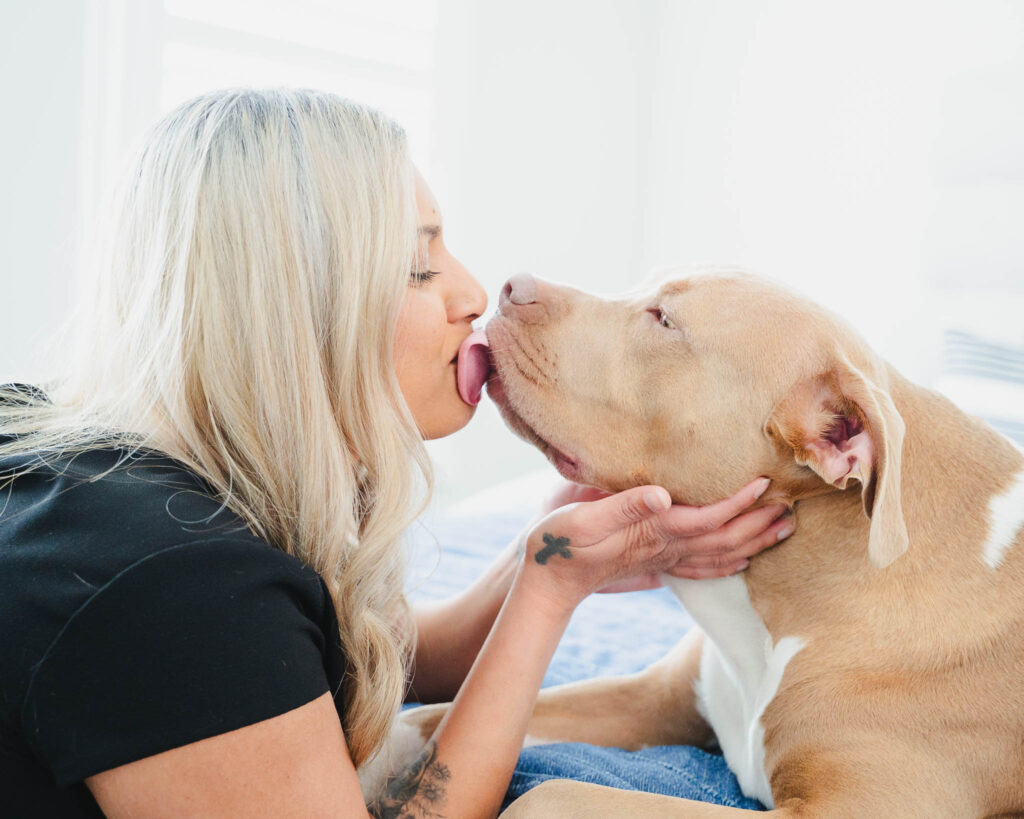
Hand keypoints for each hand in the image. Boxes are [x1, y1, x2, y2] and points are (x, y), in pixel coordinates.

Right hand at [518, 478, 791, 610]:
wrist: (546, 579)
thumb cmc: (558, 543)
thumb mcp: (581, 517)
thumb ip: (622, 505)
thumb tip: (661, 493)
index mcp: (651, 533)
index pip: (707, 518)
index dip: (738, 502)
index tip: (765, 483)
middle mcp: (663, 549)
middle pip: (724, 540)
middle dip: (759, 524)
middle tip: (790, 506)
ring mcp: (661, 561)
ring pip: (720, 556)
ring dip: (754, 542)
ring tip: (783, 528)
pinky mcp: (654, 566)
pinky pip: (701, 568)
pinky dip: (729, 564)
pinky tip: (744, 560)